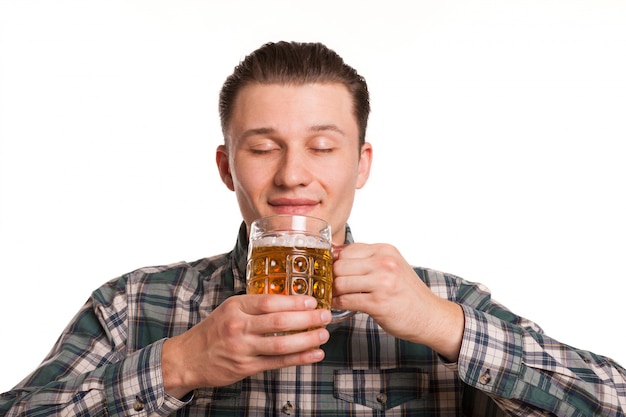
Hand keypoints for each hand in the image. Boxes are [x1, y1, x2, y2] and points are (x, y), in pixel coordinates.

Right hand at [162, 294, 331, 398]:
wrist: (188, 358)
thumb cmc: (212, 331)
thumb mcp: (229, 309)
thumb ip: (255, 305)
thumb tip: (289, 300)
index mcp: (235, 307)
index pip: (269, 302)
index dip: (294, 301)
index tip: (312, 300)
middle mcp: (238, 327)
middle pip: (279, 322)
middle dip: (307, 318)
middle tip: (325, 315)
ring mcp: (242, 349)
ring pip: (281, 344)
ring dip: (307, 339)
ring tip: (324, 334)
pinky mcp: (246, 367)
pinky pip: (277, 362)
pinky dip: (299, 358)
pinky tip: (314, 354)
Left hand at [332, 243, 463, 360]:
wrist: (430, 316)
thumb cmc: (407, 293)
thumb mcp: (391, 266)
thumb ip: (366, 259)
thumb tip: (334, 252)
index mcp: (385, 250)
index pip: (347, 250)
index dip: (335, 262)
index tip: (330, 271)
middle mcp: (385, 263)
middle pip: (340, 265)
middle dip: (331, 277)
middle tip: (329, 286)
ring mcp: (382, 283)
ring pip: (340, 282)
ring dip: (333, 292)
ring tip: (334, 296)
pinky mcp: (379, 303)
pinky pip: (346, 300)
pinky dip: (338, 303)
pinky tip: (339, 305)